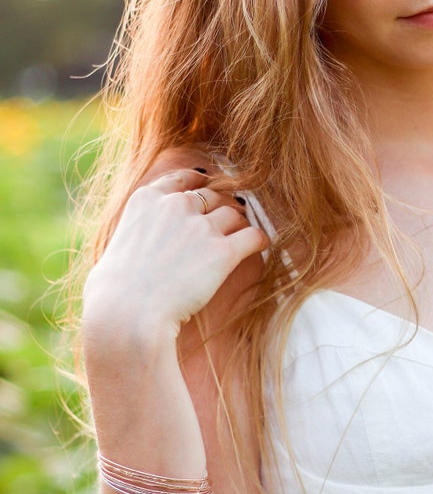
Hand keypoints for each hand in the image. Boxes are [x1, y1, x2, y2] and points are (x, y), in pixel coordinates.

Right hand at [82, 167, 268, 341]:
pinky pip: (252, 236)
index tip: (207, 187)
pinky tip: (260, 246)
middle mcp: (175, 207)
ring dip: (240, 223)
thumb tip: (121, 263)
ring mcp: (201, 227)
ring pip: (234, 214)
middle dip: (222, 206)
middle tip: (230, 220)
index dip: (199, 184)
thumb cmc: (112, 294)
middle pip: (212, 196)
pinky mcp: (223, 252)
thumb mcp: (112, 251)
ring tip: (243, 235)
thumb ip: (129, 244)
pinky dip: (259, 240)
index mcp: (145, 200)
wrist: (128, 313)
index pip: (182, 179)